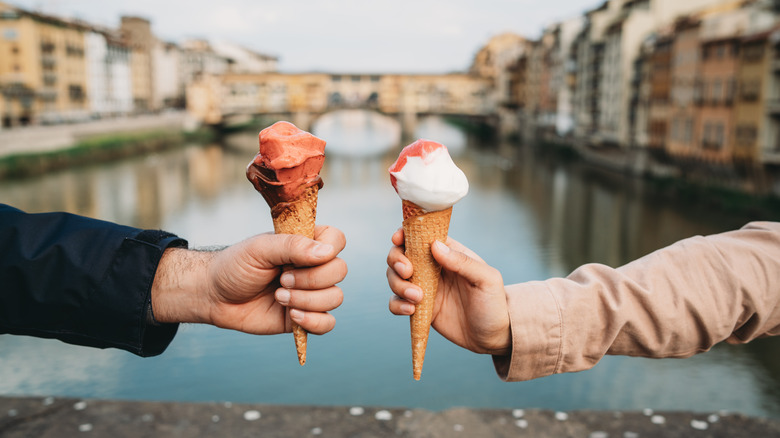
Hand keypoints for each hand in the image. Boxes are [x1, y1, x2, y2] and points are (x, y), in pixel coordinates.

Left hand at [152, 226, 346, 335]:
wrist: (215, 296)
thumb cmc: (235, 266)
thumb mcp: (260, 249)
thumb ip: (292, 246)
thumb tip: (327, 253)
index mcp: (305, 244)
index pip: (336, 240)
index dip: (329, 249)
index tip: (299, 258)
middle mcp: (313, 267)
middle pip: (340, 271)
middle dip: (311, 279)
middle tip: (282, 279)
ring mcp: (311, 293)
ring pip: (335, 298)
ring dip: (306, 300)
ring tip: (278, 297)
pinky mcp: (305, 318)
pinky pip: (328, 323)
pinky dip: (313, 321)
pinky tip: (291, 315)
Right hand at [387, 229, 510, 354]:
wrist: (492, 336)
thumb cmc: (494, 303)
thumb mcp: (486, 279)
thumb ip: (462, 261)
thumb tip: (435, 246)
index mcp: (448, 253)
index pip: (421, 235)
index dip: (405, 233)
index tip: (398, 239)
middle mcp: (432, 267)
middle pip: (400, 254)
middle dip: (396, 260)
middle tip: (408, 272)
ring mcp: (423, 288)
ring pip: (394, 278)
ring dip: (398, 285)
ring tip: (418, 298)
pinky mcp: (418, 308)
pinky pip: (396, 302)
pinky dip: (397, 305)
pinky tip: (411, 310)